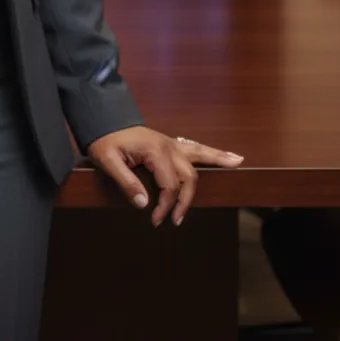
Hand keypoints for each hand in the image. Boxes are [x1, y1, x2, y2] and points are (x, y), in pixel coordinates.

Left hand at [87, 127, 243, 226]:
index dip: (165, 206)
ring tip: (237, 165)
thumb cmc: (104, 140)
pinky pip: (197, 149)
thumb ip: (125, 182)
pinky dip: (213, 153)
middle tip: (174, 220)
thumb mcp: (107, 161)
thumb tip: (143, 204)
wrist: (102, 119)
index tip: (156, 220)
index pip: (169, 186)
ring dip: (218, 162)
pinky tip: (231, 156)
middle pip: (188, 177)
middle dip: (184, 201)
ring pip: (200, 157)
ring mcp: (172, 143)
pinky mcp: (171, 143)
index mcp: (155, 151)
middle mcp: (168, 146)